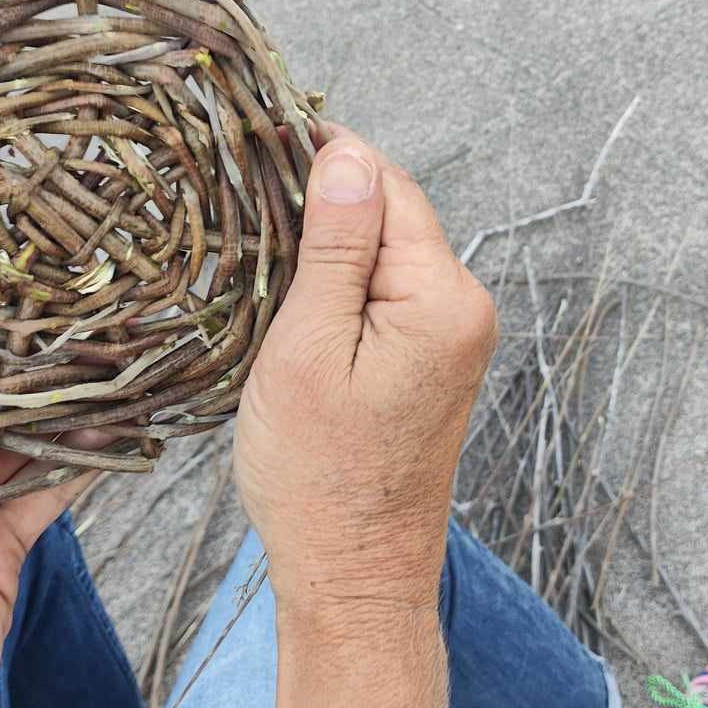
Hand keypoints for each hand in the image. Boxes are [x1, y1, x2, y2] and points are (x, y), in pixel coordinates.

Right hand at [234, 124, 497, 707]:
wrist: (353, 574)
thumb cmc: (319, 476)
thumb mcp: (308, 349)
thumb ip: (334, 247)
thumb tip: (347, 153)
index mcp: (442, 297)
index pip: (387, 184)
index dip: (324, 155)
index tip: (258, 134)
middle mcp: (464, 307)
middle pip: (391, 213)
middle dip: (323, 198)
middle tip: (244, 192)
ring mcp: (452, 336)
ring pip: (385, 251)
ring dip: (328, 242)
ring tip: (258, 245)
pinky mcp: (432, 360)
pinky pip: (386, 291)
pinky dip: (341, 282)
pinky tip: (293, 293)